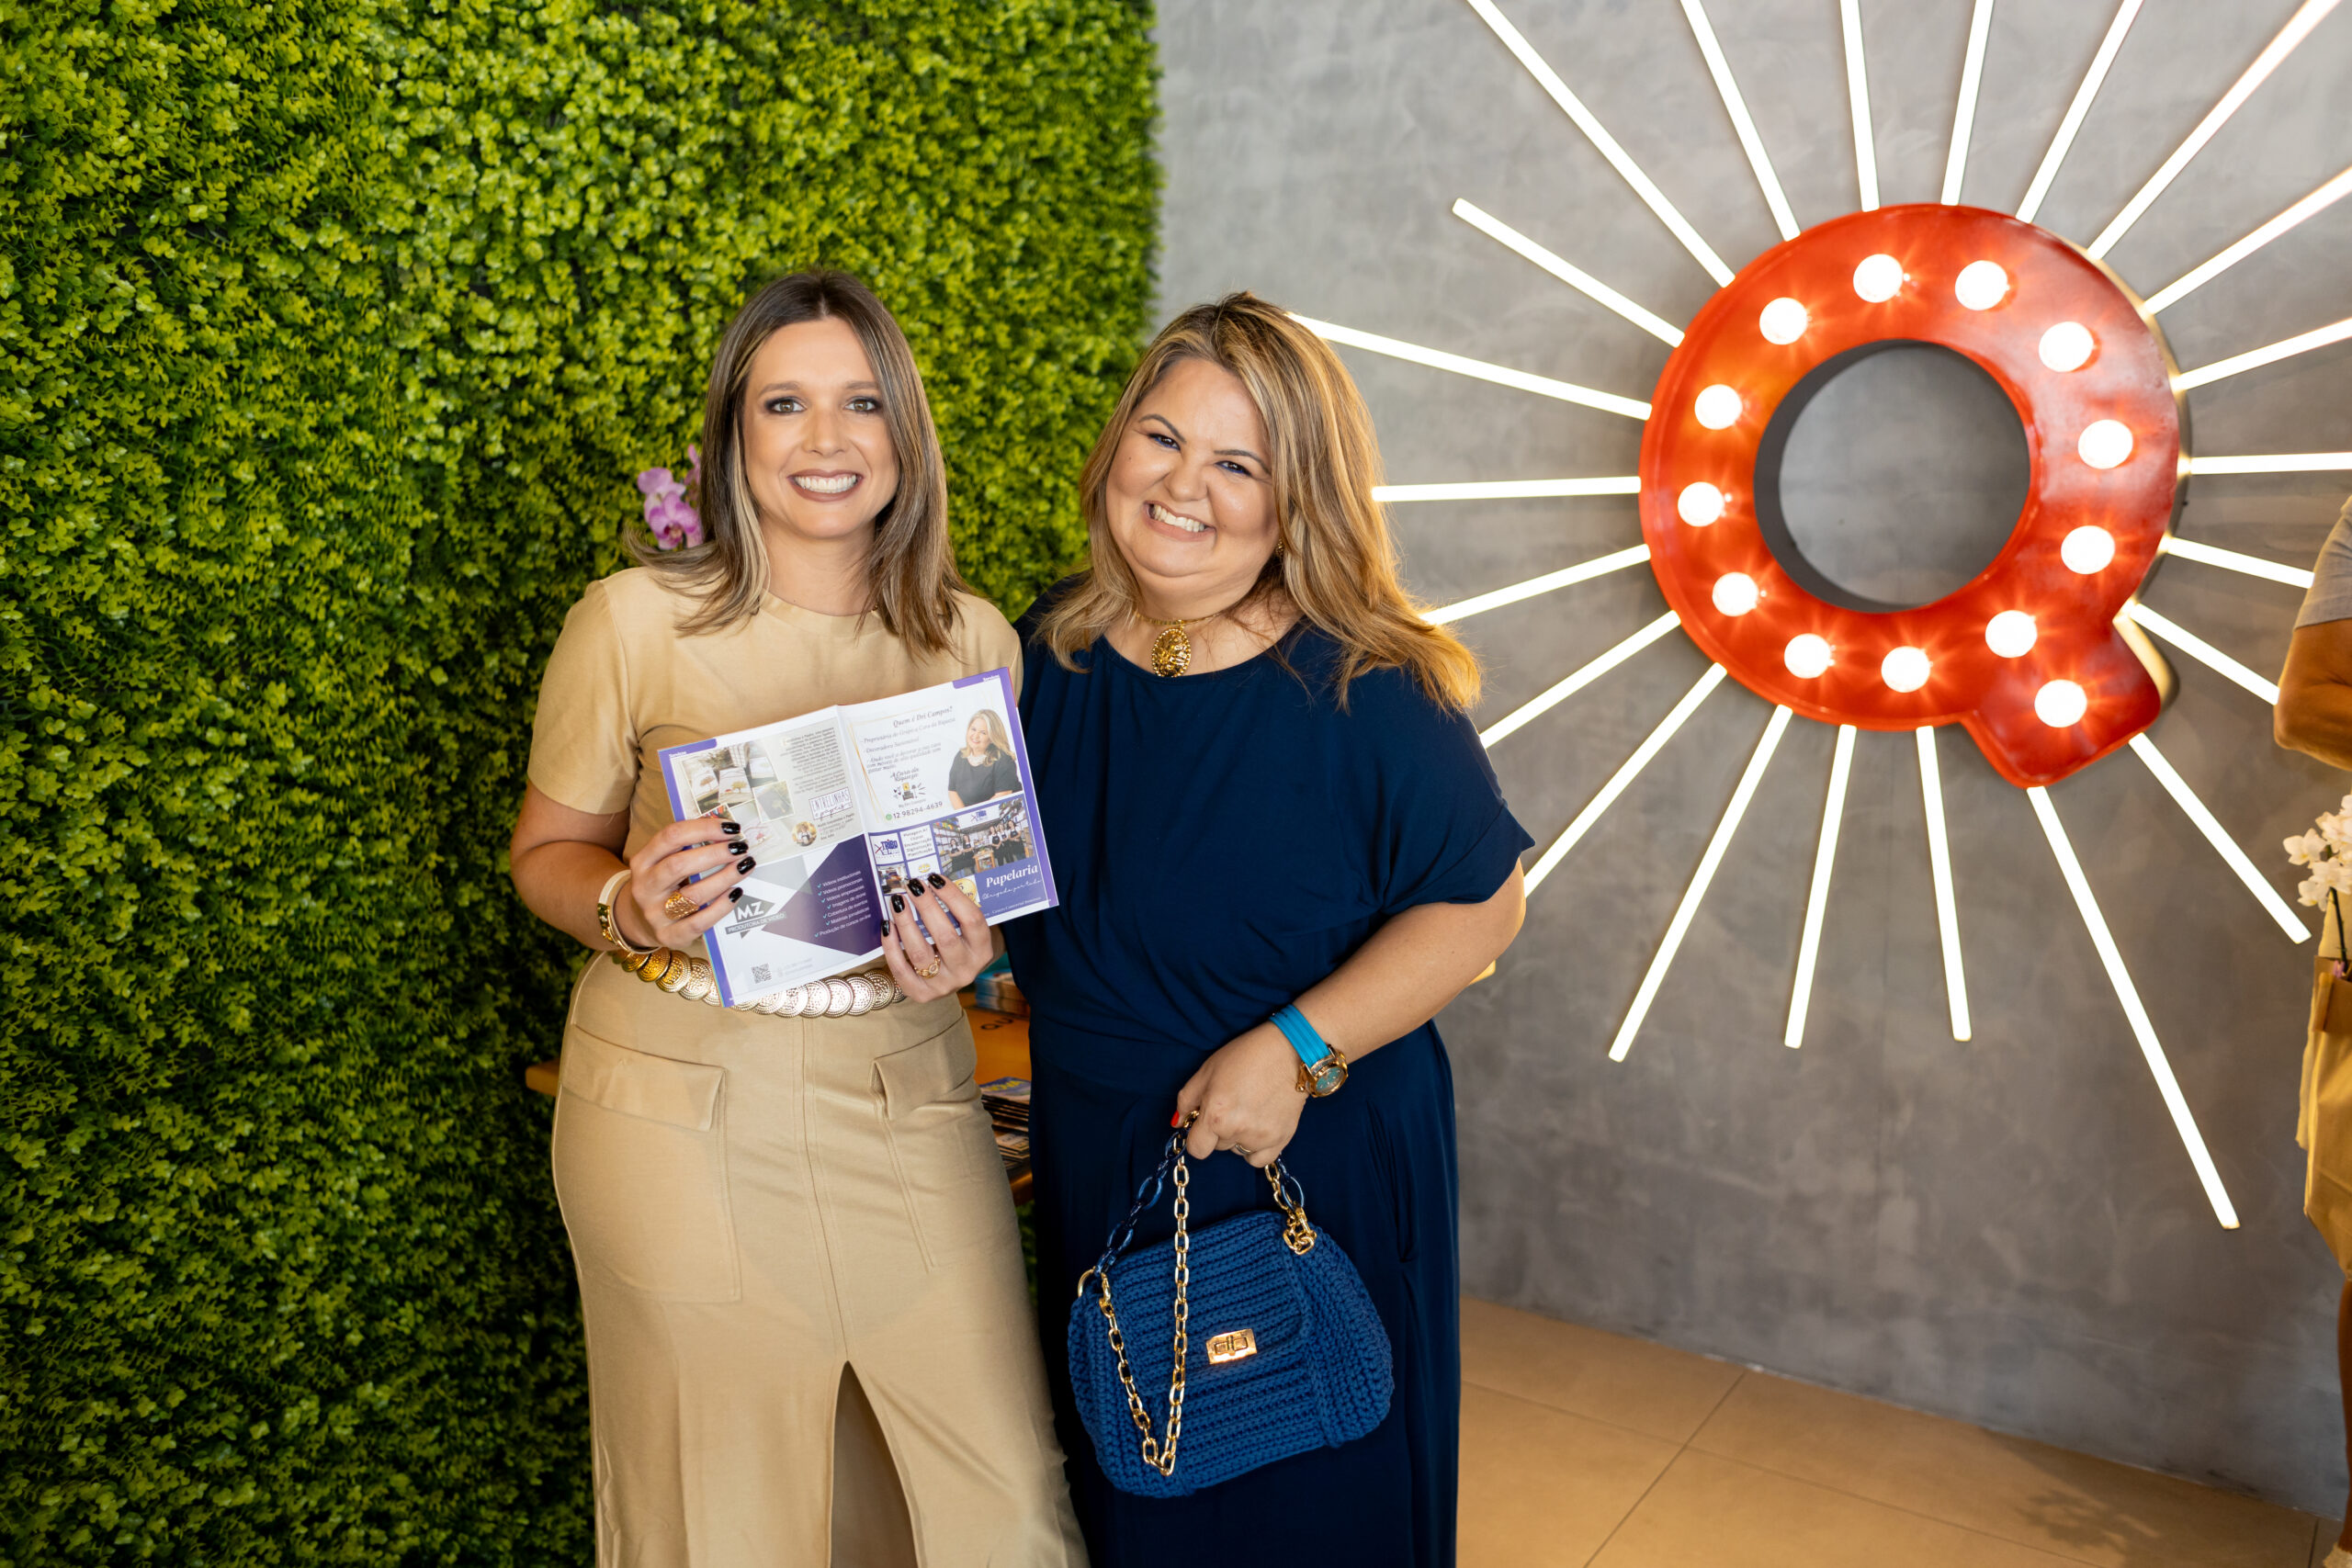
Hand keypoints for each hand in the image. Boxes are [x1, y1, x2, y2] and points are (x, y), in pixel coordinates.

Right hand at [618, 812, 755, 947]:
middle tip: (740, 847)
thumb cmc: (662, 884)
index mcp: (643, 862)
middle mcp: (645, 887)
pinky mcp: (669, 935)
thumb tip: (726, 833)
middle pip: (679, 865)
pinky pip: (700, 922)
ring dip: (724, 877)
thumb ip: (686, 847)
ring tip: (745, 866)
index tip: (730, 827)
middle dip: (715, 853)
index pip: (671, 837)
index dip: (703, 828)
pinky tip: (736, 893)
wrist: (638, 922)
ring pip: (693, 894)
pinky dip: (721, 907)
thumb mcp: (662, 862)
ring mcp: (655, 914)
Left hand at [881, 873, 994, 1001]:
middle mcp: (965, 970)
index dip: (953, 896)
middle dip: (927, 906)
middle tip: (913, 886)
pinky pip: (901, 970)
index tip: (935, 878)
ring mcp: (943, 985)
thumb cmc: (960, 944)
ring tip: (898, 902)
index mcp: (982, 951)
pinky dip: (891, 947)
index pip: (972, 920)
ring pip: (920, 952)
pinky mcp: (921, 994)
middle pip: (945, 935)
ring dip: (906, 923)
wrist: (955, 977)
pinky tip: (887, 926)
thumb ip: (955, 911)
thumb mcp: (967, 930)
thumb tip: (929, 883)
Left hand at [1174, 1024, 1304, 1168]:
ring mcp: (1261, 1137)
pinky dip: (1256, 1148)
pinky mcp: (1281, 1139)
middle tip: (1232, 1105)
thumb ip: (1187, 1100)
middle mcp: (1237, 1130)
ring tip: (1249, 1109)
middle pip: (1217, 1147)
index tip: (1203, 1123)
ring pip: (1237, 1150)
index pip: (1196, 1148)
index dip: (1197, 1135)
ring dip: (1238, 1137)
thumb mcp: (1207, 1070)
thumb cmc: (1246, 1055)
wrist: (1290, 1051)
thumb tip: (1178, 1123)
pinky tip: (1259, 1127)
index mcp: (1216, 1114)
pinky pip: (1259, 1159)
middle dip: (1218, 1131)